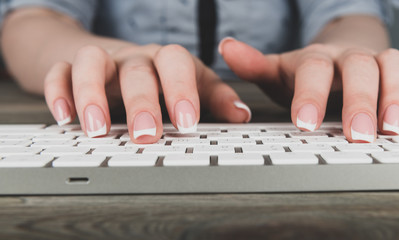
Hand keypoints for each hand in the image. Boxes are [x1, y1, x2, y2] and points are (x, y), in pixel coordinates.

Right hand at [44, 44, 250, 142]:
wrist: (117, 56)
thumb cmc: (161, 76)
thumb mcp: (193, 83)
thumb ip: (215, 96)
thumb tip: (242, 115)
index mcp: (166, 59)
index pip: (177, 63)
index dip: (182, 90)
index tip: (187, 123)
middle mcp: (135, 58)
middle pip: (137, 70)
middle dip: (141, 103)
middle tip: (146, 135)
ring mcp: (103, 61)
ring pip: (92, 63)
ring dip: (91, 94)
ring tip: (96, 131)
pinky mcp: (72, 67)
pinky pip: (59, 71)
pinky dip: (58, 92)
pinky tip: (65, 117)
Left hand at [219, 38, 398, 142]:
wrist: (338, 55)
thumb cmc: (306, 73)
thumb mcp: (278, 71)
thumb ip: (254, 65)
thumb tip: (226, 49)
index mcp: (316, 58)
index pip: (313, 68)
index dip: (310, 93)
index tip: (306, 124)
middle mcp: (348, 57)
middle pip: (358, 67)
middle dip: (358, 100)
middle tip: (357, 134)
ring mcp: (377, 62)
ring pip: (394, 66)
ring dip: (395, 96)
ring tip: (391, 129)